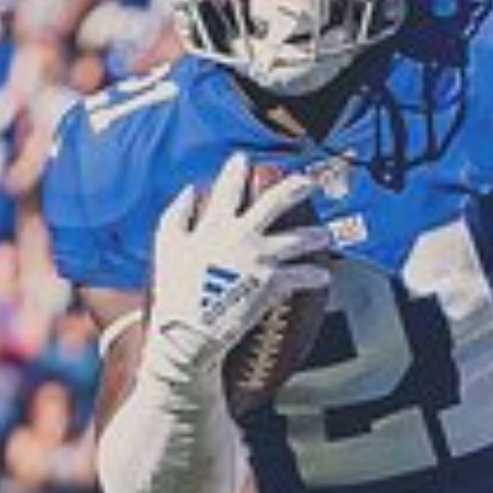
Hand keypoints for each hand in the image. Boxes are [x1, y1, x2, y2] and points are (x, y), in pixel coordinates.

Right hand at [145, 154, 334, 378]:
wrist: (188, 332)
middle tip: (309, 182)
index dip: (236, 169)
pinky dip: (314, 276)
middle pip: (276, 202)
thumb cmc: (174, 291)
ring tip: (326, 236)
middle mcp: (242, 236)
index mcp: (215, 224)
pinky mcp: (272, 284)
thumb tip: (193, 189)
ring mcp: (260, 260)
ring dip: (315, 236)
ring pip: (298, 239)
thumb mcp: (166, 245)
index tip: (244, 159)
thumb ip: (178, 213)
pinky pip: (301, 277)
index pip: (229, 187)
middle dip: (296, 187)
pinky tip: (324, 277)